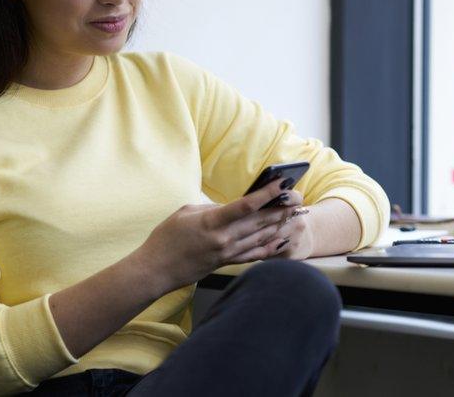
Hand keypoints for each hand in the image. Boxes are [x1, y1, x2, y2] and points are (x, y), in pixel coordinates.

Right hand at [136, 178, 303, 291]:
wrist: (156, 270)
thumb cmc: (166, 238)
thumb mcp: (185, 212)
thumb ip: (211, 208)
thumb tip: (231, 207)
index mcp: (212, 222)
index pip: (246, 205)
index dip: (267, 193)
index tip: (282, 182)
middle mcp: (224, 238)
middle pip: (260, 221)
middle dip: (281, 208)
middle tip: (297, 197)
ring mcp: (226, 253)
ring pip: (261, 237)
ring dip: (280, 224)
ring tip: (295, 214)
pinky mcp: (226, 263)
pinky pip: (254, 254)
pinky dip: (270, 246)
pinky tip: (282, 239)